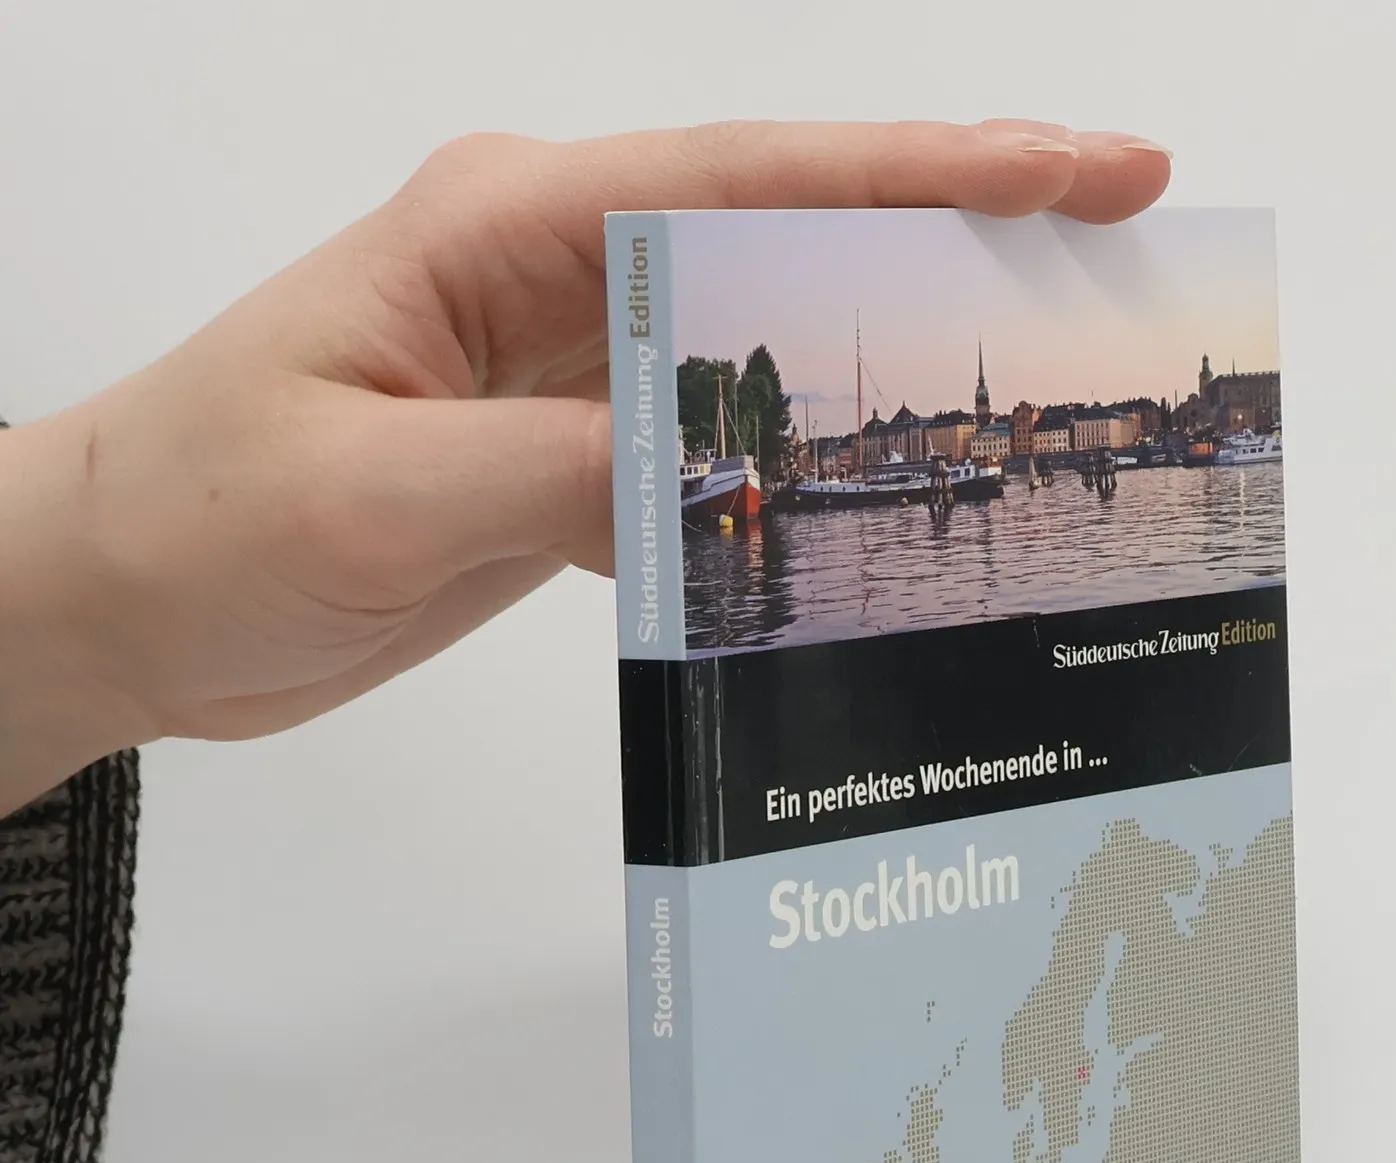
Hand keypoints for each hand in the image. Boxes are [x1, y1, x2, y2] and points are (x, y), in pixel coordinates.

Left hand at [0, 120, 1170, 812]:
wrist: (122, 600)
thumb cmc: (199, 513)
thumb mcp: (382, 494)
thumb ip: (567, 469)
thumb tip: (730, 470)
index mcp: (510, 227)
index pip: (758, 181)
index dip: (934, 167)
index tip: (1083, 165)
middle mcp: (554, 277)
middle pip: (789, 239)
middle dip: (951, 238)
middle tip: (1111, 252)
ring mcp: (563, 371)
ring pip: (760, 353)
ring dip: (878, 371)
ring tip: (1017, 388)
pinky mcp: (559, 462)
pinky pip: (705, 456)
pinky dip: (784, 486)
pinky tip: (856, 517)